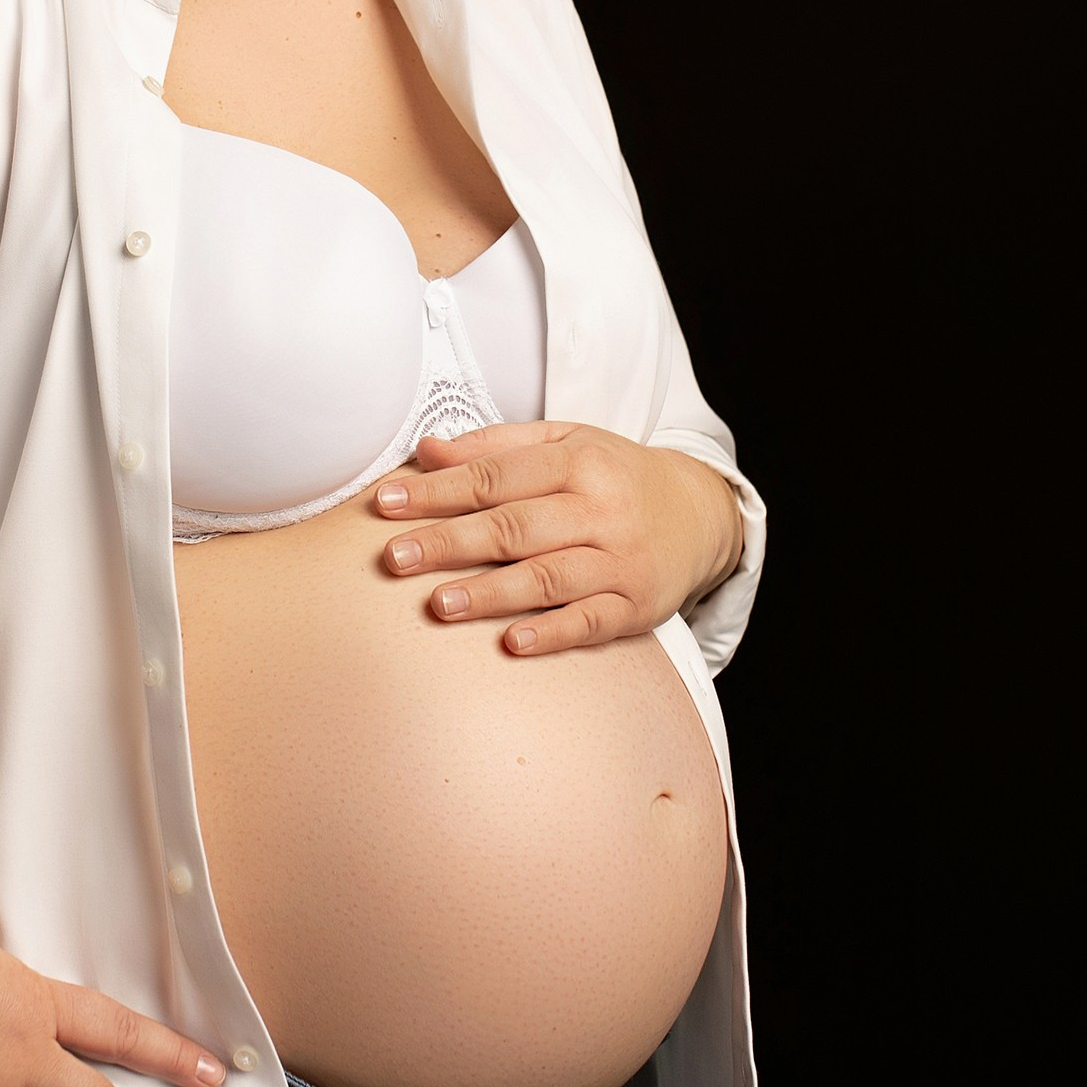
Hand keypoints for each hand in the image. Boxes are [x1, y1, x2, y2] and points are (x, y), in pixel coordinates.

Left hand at [372, 421, 743, 656]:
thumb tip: (425, 450)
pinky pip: (591, 622)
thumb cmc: (613, 477)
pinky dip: (552, 634)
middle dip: (451, 542)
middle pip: (516, 527)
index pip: (496, 476)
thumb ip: (495, 446)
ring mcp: (620, 560)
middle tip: (395, 558)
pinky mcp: (635, 606)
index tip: (386, 504)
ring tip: (439, 604)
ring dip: (492, 593)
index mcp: (578, 461)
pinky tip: (512, 643)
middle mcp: (601, 510)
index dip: (438, 491)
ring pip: (549, 577)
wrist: (700, 514)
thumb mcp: (565, 442)